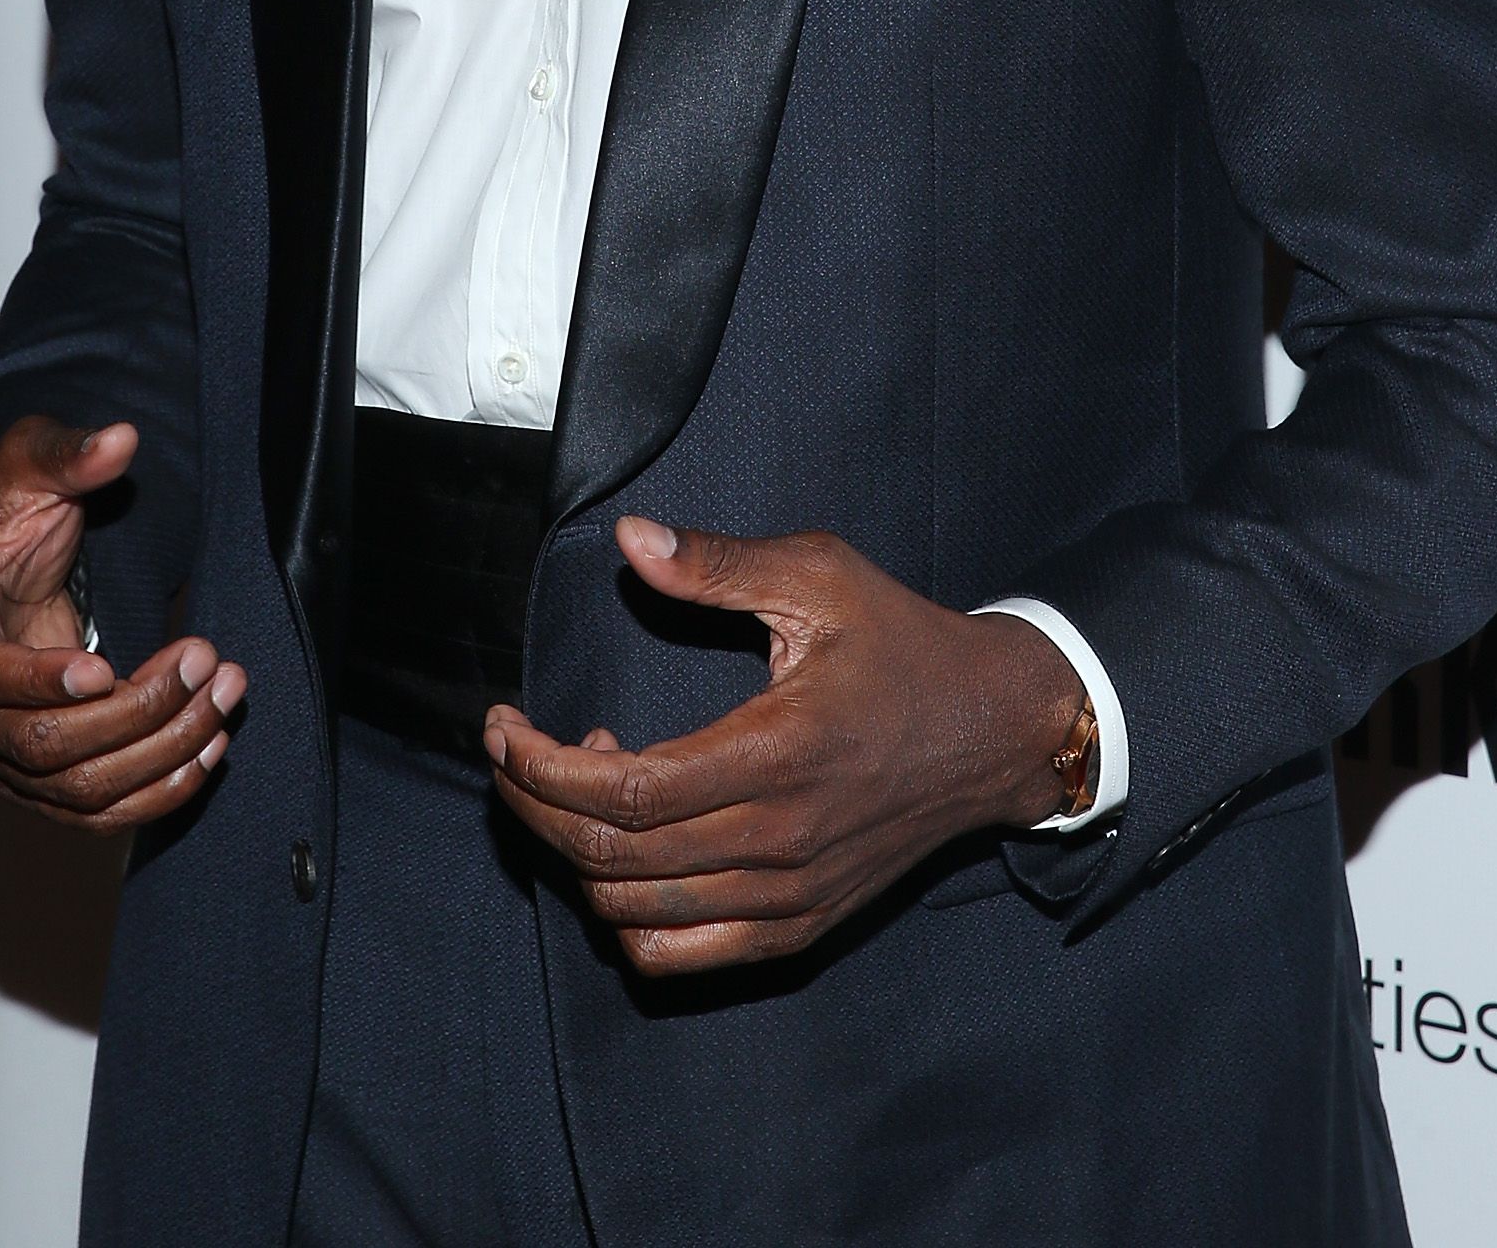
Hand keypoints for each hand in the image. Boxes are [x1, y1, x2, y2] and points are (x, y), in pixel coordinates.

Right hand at [0, 414, 246, 833]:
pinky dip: (157, 791)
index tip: (102, 667)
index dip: (36, 682)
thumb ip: (67, 452)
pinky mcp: (39, 773)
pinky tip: (210, 748)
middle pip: (38, 745)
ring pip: (75, 787)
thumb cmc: (2, 509)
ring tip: (224, 695)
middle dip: (133, 710)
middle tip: (203, 658)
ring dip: (161, 751)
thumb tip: (119, 440)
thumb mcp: (26, 462)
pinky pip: (95, 809)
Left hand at [484, 519, 1083, 976]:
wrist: (995, 730)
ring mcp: (790, 895)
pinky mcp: (800, 926)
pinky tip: (626, 848)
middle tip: (508, 750)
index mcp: (779, 751)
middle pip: (612, 857)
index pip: (624, 791)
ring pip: (635, 915)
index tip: (501, 724)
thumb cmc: (902, 643)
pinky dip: (626, 919)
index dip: (539, 764)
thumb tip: (630, 540)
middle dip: (534, 803)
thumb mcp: (819, 576)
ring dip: (574, 856)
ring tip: (574, 783)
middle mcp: (780, 839)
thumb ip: (718, 563)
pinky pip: (683, 955)